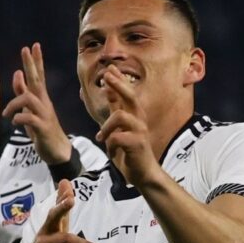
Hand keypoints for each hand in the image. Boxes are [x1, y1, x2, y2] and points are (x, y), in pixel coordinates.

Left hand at [2, 43, 72, 163]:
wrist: (57, 150)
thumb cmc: (41, 128)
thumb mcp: (29, 109)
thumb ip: (23, 92)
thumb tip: (17, 73)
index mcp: (40, 98)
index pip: (39, 75)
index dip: (35, 61)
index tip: (33, 45)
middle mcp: (44, 103)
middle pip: (37, 80)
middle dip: (31, 64)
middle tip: (26, 48)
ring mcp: (44, 114)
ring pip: (29, 99)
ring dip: (14, 104)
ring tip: (7, 114)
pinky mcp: (42, 127)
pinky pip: (29, 118)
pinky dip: (19, 118)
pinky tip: (14, 122)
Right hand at [16, 180, 99, 242]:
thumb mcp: (55, 229)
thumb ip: (62, 209)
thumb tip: (65, 184)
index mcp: (50, 225)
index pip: (56, 207)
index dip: (62, 197)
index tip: (67, 184)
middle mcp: (45, 233)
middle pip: (53, 216)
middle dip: (62, 207)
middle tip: (71, 200)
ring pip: (64, 239)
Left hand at [94, 65, 160, 186]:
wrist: (142, 174)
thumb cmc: (129, 152)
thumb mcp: (118, 128)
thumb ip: (115, 110)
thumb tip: (108, 90)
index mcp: (133, 115)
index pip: (126, 93)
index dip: (118, 80)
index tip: (109, 68)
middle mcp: (139, 120)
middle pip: (130, 96)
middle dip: (118, 84)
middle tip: (107, 75)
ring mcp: (140, 131)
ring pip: (120, 117)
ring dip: (107, 127)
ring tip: (101, 138)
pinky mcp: (138, 144)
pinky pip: (118, 137)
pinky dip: (110, 144)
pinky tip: (111, 152)